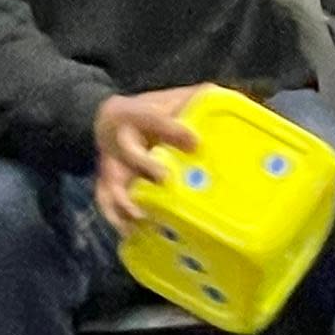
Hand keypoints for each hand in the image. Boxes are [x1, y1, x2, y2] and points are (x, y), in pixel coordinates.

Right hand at [94, 88, 202, 232]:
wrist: (107, 121)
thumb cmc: (148, 113)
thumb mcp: (166, 101)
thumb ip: (192, 101)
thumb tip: (228, 102)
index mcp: (137, 116)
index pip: (152, 119)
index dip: (171, 130)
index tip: (194, 142)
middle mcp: (121, 142)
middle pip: (129, 152)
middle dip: (145, 165)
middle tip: (164, 178)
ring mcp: (111, 166)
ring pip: (112, 183)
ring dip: (124, 201)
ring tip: (141, 217)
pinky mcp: (106, 185)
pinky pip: (106, 204)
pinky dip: (117, 220)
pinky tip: (132, 234)